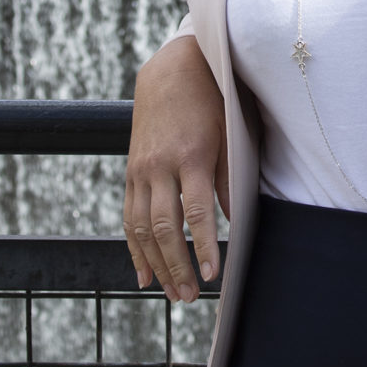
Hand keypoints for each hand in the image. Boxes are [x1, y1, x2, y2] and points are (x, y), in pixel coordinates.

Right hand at [122, 34, 228, 301]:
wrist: (170, 71)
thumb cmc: (210, 101)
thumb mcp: (228, 133)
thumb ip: (228, 179)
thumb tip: (237, 222)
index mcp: (190, 156)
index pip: (195, 212)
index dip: (202, 245)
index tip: (213, 273)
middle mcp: (159, 166)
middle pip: (163, 227)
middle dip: (177, 265)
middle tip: (191, 296)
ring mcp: (140, 171)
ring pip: (141, 228)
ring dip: (156, 265)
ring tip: (172, 294)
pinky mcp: (131, 173)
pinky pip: (128, 218)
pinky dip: (135, 249)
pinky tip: (144, 275)